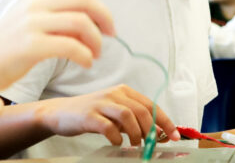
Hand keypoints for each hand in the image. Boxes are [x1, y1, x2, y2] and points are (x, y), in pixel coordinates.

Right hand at [0, 0, 115, 90]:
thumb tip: (87, 24)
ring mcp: (32, 24)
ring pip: (80, 23)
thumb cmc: (4, 48)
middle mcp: (35, 5)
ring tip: (96, 55)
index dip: (100, 9)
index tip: (108, 26)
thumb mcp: (29, 22)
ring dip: (95, 41)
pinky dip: (85, 55)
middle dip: (104, 18)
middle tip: (111, 36)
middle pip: (84, 2)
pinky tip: (86, 63)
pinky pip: (70, 46)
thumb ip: (54, 19)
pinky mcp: (30, 45)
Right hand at [35, 84, 180, 145]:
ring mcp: (101, 103)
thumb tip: (158, 133)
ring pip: (128, 115)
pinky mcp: (89, 115)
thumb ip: (134, 120)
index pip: (151, 105)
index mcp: (123, 91)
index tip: (174, 136)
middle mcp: (114, 93)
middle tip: (150, 144)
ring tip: (134, 144)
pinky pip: (108, 127)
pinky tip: (115, 142)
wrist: (60, 113)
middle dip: (151, 130)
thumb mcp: (115, 114)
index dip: (165, 121)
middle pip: (142, 110)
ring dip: (136, 133)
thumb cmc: (91, 114)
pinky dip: (116, 137)